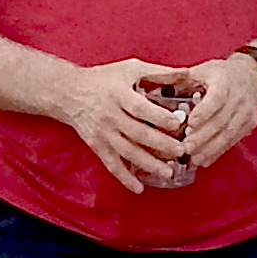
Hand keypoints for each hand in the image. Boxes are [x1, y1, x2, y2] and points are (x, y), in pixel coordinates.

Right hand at [61, 58, 199, 192]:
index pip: (140, 108)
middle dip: (161, 144)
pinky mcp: (97, 146)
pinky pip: (112, 164)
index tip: (178, 124)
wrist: (68, 92)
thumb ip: (159, 73)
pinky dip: (124, 178)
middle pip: (137, 133)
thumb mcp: (130, 69)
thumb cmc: (104, 79)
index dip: (159, 117)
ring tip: (168, 172)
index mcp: (119, 95)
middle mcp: (110, 115)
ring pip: (127, 152)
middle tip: (182, 151)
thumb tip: (188, 73)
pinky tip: (139, 188)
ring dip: (148, 164)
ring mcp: (103, 133)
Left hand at [174, 54, 256, 170]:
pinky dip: (218, 152)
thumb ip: (178, 81)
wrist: (249, 77)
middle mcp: (239, 97)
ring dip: (210, 148)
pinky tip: (204, 160)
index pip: (216, 98)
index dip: (204, 112)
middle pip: (222, 120)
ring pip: (229, 133)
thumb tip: (151, 90)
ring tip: (193, 158)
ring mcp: (246, 112)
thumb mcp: (200, 70)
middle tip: (185, 148)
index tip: (190, 123)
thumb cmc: (219, 74)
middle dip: (203, 136)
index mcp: (224, 80)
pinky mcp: (249, 125)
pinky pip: (233, 141)